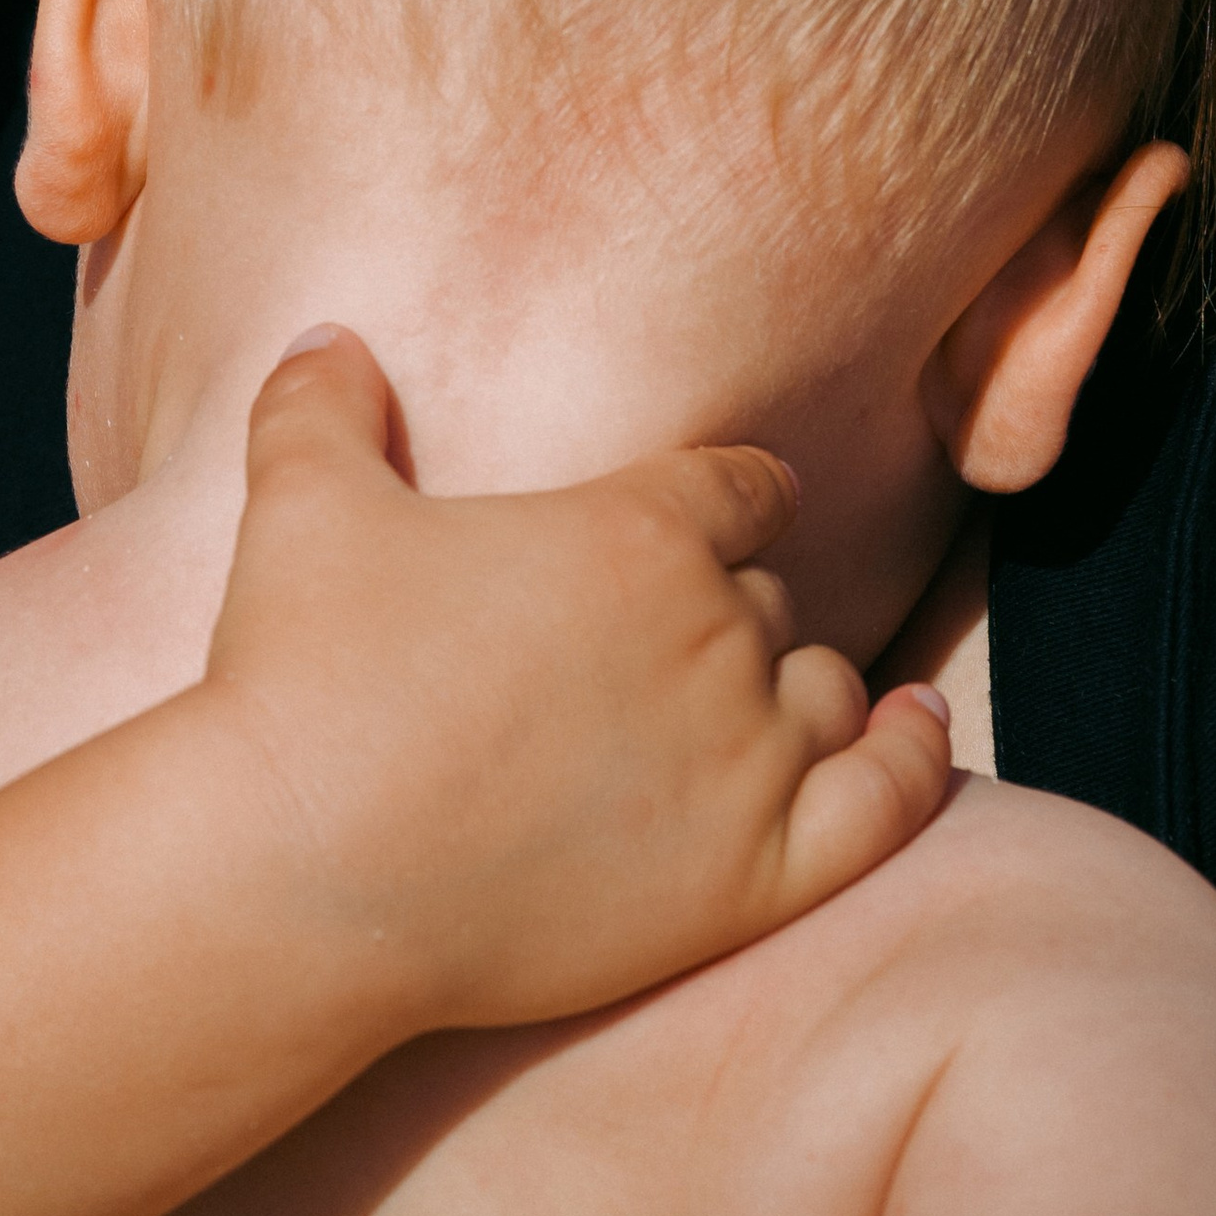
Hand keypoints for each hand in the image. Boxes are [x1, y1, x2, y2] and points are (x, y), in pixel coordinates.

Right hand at [201, 328, 953, 1039]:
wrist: (310, 867)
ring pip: (824, 692)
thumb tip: (324, 337)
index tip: (726, 504)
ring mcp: (745, 762)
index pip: (738, 487)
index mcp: (634, 530)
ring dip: (798, 685)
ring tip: (765, 700)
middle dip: (728, 605)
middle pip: (767, 596)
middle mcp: (713, 633)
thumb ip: (321, 406)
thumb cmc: (304, 673)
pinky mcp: (755, 877)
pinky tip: (915, 730)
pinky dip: (912, 760)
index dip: (733, 493)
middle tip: (659, 641)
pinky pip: (885, 804)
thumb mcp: (300, 501)